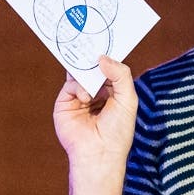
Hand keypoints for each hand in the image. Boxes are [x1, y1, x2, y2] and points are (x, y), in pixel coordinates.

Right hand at [53, 56, 137, 182]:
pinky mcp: (65, 102)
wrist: (98, 153)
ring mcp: (80, 97)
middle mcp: (96, 93)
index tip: (108, 41)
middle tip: (95, 45)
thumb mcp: (128, 98)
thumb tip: (102, 58)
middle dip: (94, 59)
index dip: (109, 57)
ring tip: (92, 73)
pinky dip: (78, 86)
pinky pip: (70, 84)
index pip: (109, 69)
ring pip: (80, 74)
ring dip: (86, 72)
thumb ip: (121, 74)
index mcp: (113, 92)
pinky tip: (87, 97)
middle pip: (92, 68)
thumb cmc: (118, 130)